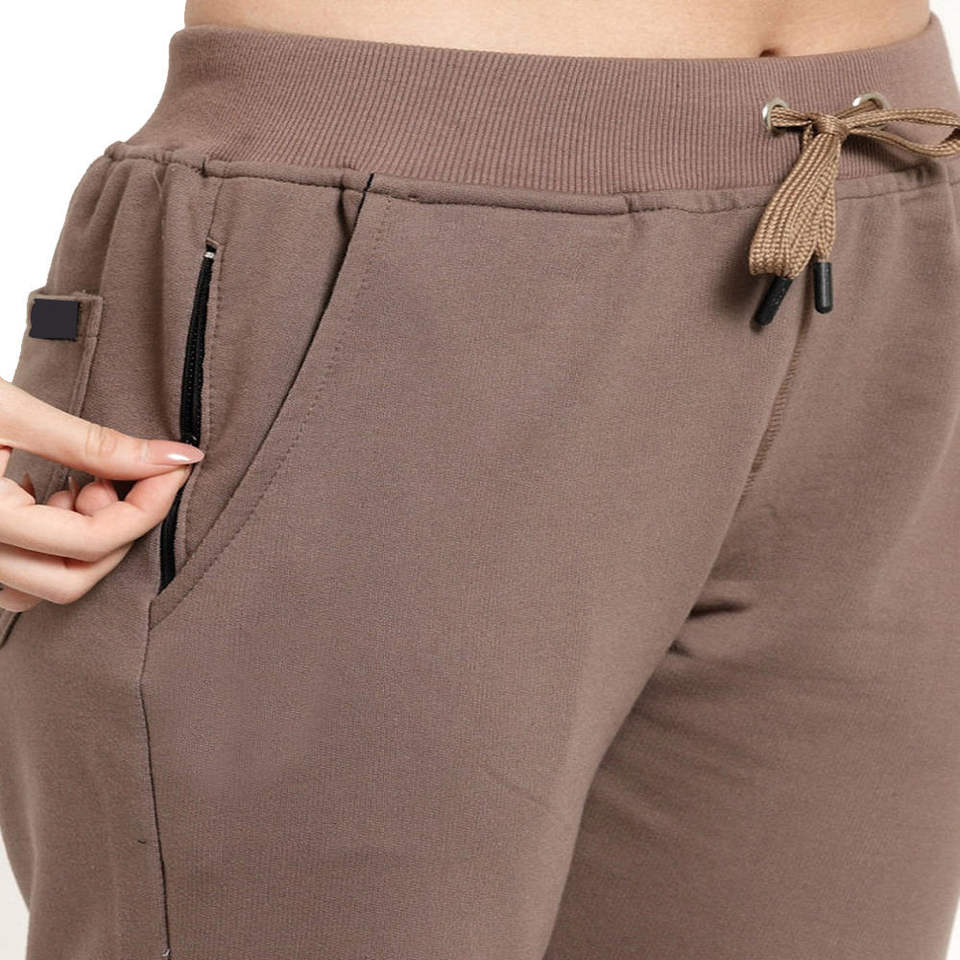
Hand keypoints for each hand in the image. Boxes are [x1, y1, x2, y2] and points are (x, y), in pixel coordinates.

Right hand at [0, 376, 203, 610]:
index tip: (175, 466)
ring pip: (45, 587)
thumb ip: (92, 442)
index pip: (91, 540)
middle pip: (73, 579)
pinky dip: (52, 543)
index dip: (148, 504)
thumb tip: (177, 457)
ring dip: (82, 541)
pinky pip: (18, 577)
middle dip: (114, 530)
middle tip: (113, 475)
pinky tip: (47, 493)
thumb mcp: (7, 410)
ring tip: (75, 482)